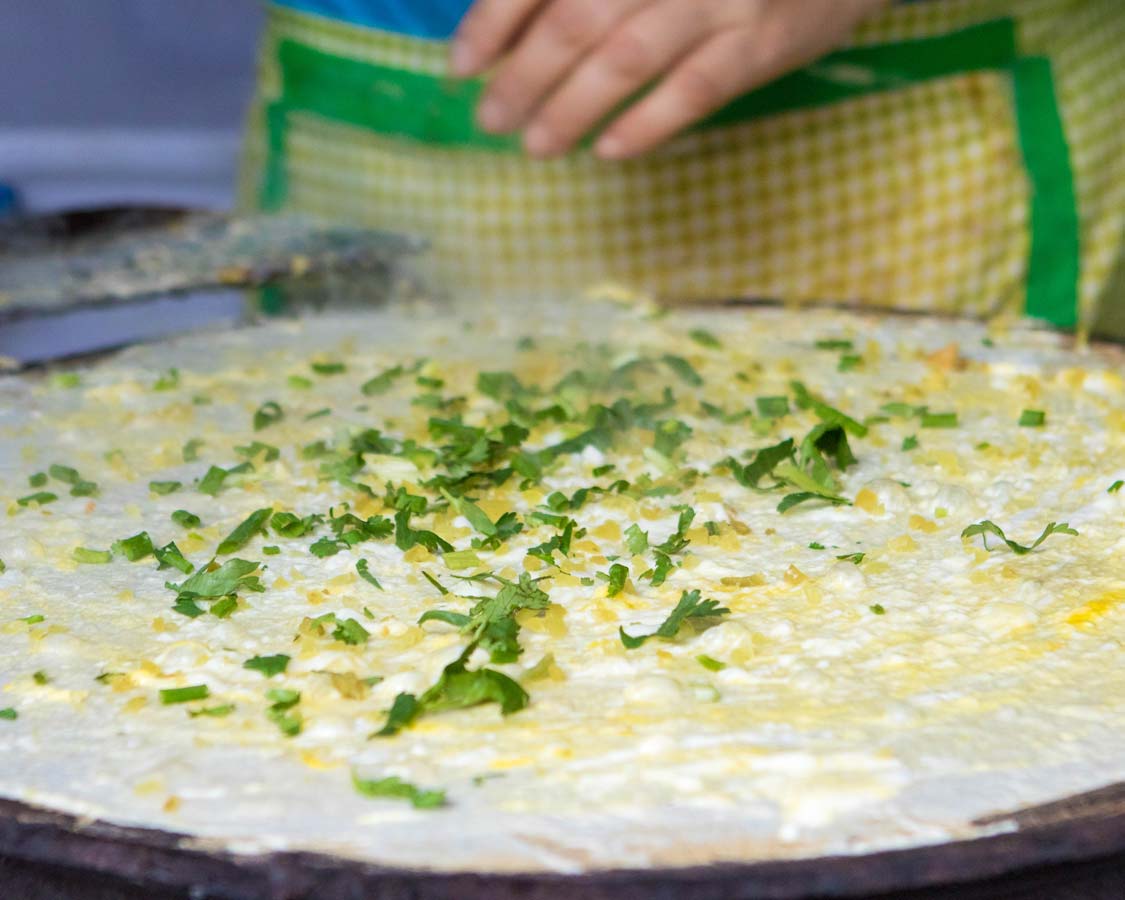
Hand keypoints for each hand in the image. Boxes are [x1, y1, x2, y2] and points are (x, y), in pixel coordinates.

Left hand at [451, 0, 886, 158]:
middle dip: (522, 77)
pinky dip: (649, 124)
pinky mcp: (760, 42)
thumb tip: (512, 28)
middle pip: (576, 21)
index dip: (493, 21)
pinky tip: (611, 151)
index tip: (460, 64)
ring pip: (626, 59)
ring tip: (537, 146)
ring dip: (572, 109)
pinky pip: (696, 90)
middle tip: (491, 119)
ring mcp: (718, 1)